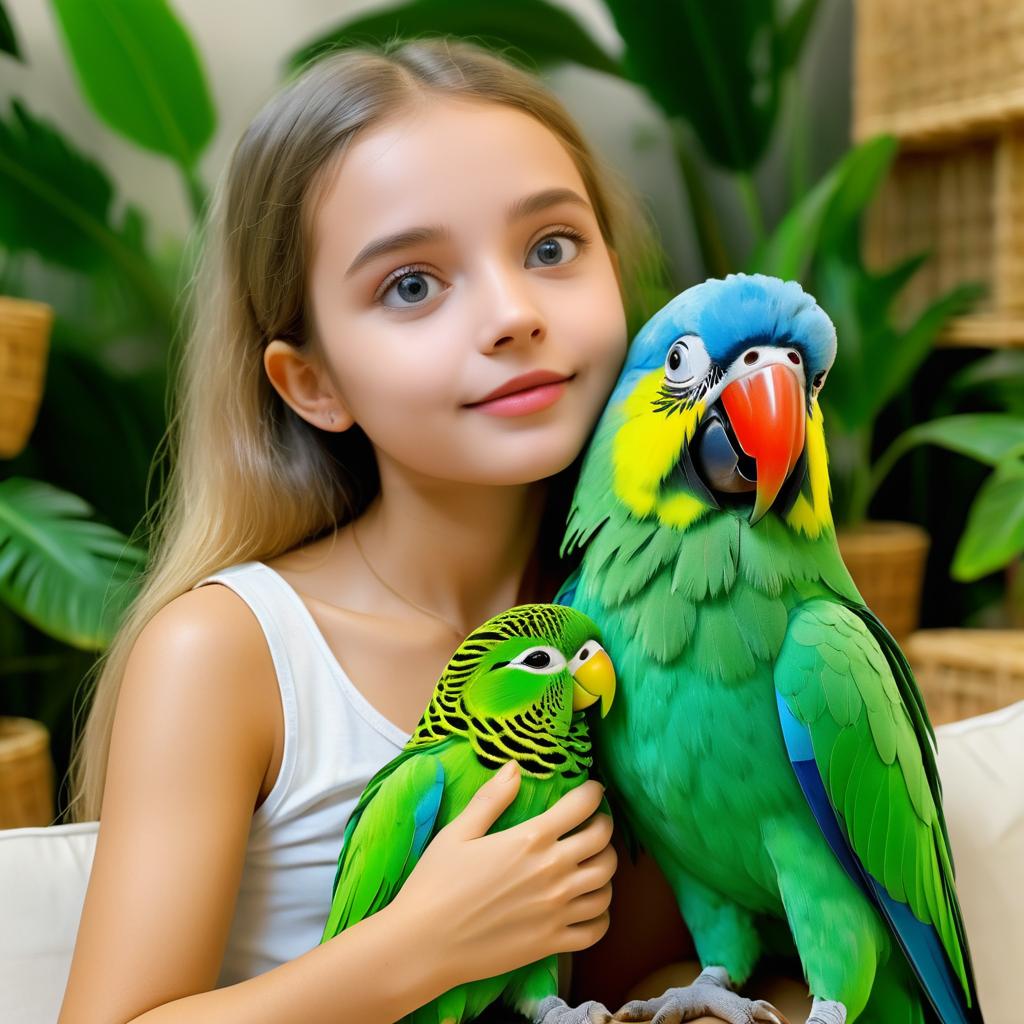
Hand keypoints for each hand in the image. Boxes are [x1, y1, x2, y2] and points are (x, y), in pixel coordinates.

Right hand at [391, 764, 616, 986]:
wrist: (424, 944)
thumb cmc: (436, 883)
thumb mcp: (459, 832)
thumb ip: (491, 798)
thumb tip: (515, 767)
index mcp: (531, 839)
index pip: (582, 807)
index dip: (593, 793)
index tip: (593, 791)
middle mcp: (552, 872)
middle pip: (602, 843)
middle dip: (604, 827)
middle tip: (594, 824)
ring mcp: (556, 910)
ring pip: (606, 884)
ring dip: (606, 869)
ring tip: (593, 863)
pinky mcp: (553, 943)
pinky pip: (596, 927)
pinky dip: (601, 914)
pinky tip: (589, 905)